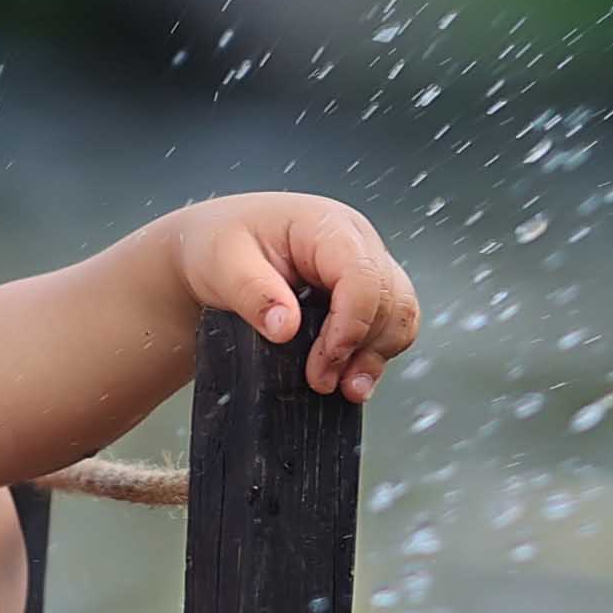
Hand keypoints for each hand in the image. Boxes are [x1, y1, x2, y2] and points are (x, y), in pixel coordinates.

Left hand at [165, 192, 423, 402]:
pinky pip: (389, 325)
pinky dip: (375, 354)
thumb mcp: (222, 263)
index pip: (362, 276)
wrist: (212, 250)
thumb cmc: (218, 245)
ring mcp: (364, 267)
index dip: (350, 326)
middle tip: (322, 382)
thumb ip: (253, 293)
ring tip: (344, 387)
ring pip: (399, 314)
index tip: (322, 365)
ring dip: (376, 355)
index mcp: (326, 225)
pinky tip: (349, 376)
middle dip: (363, 347)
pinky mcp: (361, 293)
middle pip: (390, 299)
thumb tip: (286, 328)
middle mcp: (355, 243)